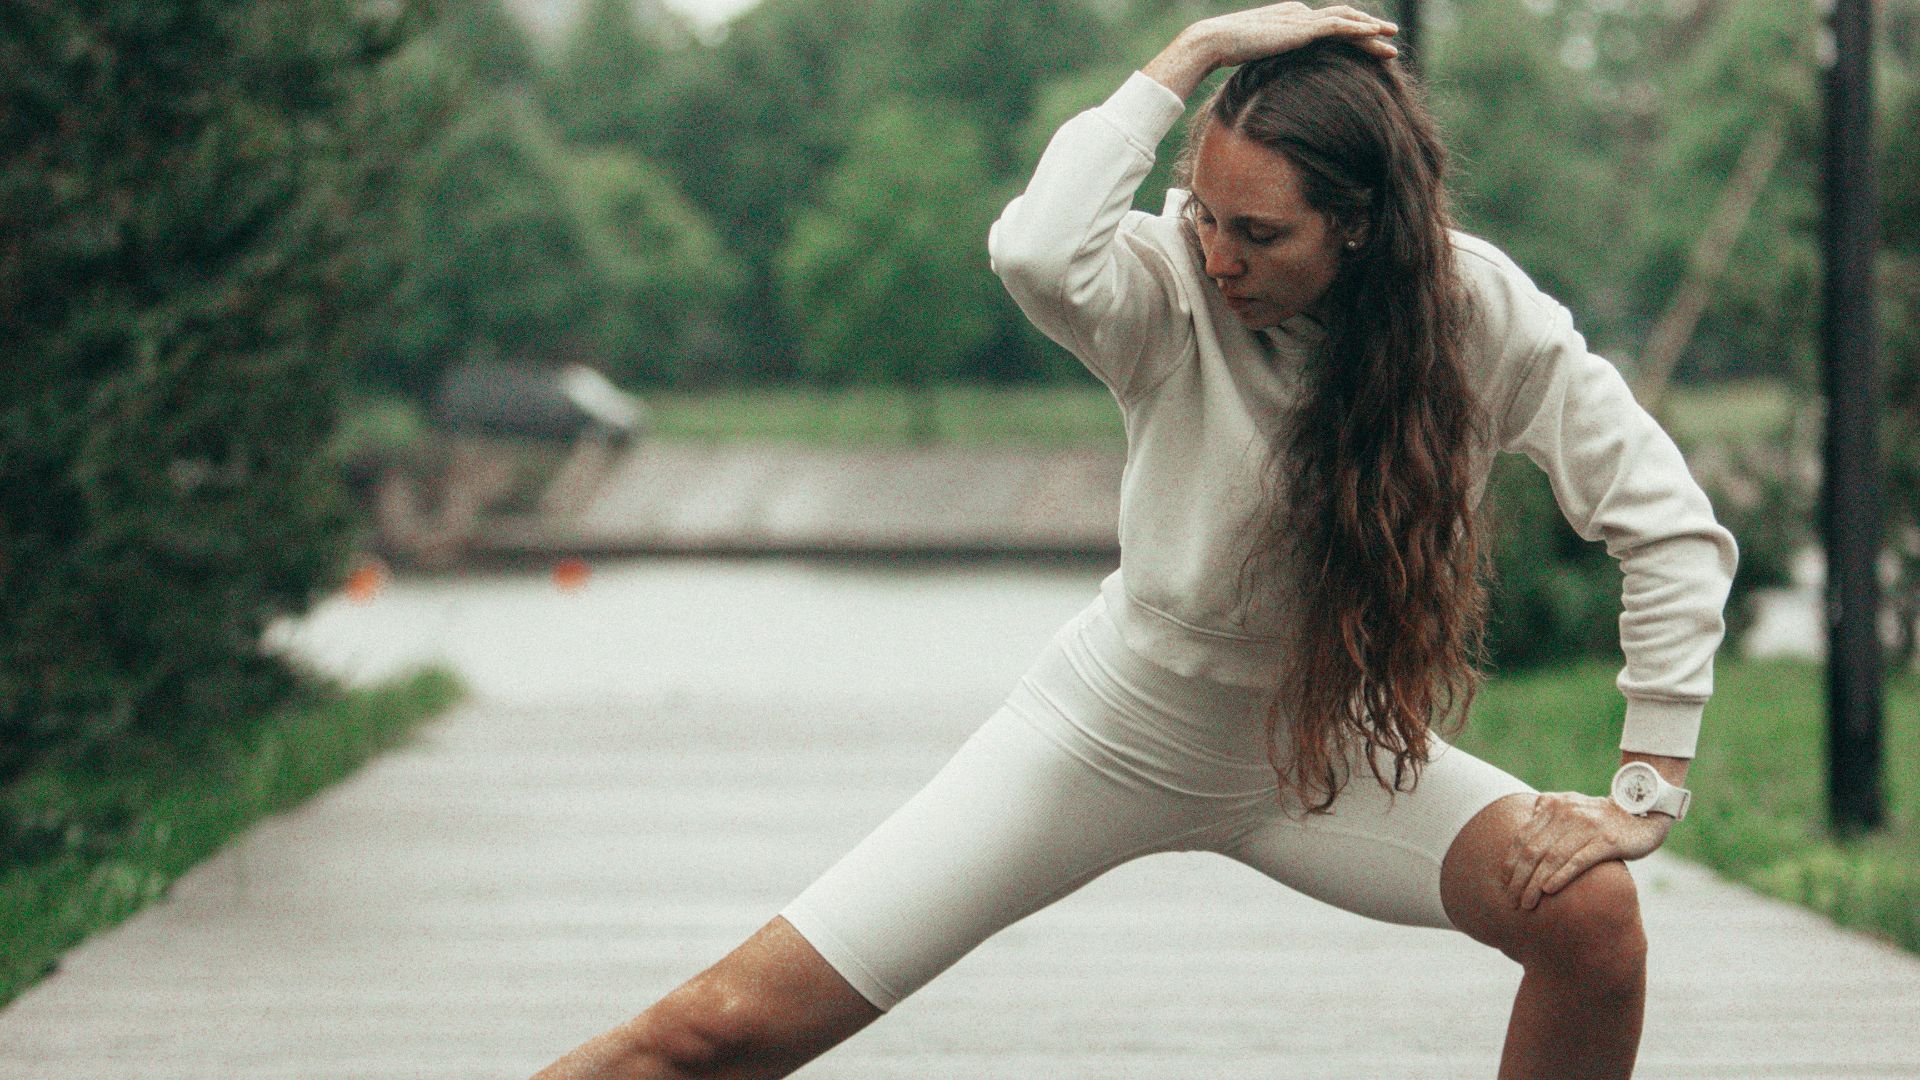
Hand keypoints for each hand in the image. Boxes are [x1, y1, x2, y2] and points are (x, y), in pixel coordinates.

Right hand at [1144, 4, 1398, 97]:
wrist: (1214, 42)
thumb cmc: (1224, 55)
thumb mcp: (1254, 61)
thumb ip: (1269, 64)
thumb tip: (1270, 87)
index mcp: (1289, 19)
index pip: (1326, 24)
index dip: (1348, 34)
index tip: (1367, 45)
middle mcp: (1299, 13)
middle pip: (1341, 19)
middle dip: (1366, 28)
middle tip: (1389, 37)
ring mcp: (1301, 17)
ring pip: (1345, 20)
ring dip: (1371, 28)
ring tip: (1391, 37)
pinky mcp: (1302, 26)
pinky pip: (1338, 26)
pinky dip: (1359, 29)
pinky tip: (1376, 35)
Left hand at [1502, 791, 1672, 910]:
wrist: (1642, 812)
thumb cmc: (1601, 818)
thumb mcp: (1571, 808)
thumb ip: (1546, 815)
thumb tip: (1521, 833)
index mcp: (1554, 806)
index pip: (1523, 837)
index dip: (1510, 862)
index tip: (1503, 884)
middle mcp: (1567, 813)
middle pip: (1534, 850)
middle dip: (1519, 878)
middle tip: (1511, 901)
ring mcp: (1587, 826)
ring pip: (1553, 858)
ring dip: (1536, 883)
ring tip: (1527, 903)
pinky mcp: (1607, 841)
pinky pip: (1578, 860)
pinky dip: (1561, 876)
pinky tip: (1549, 890)